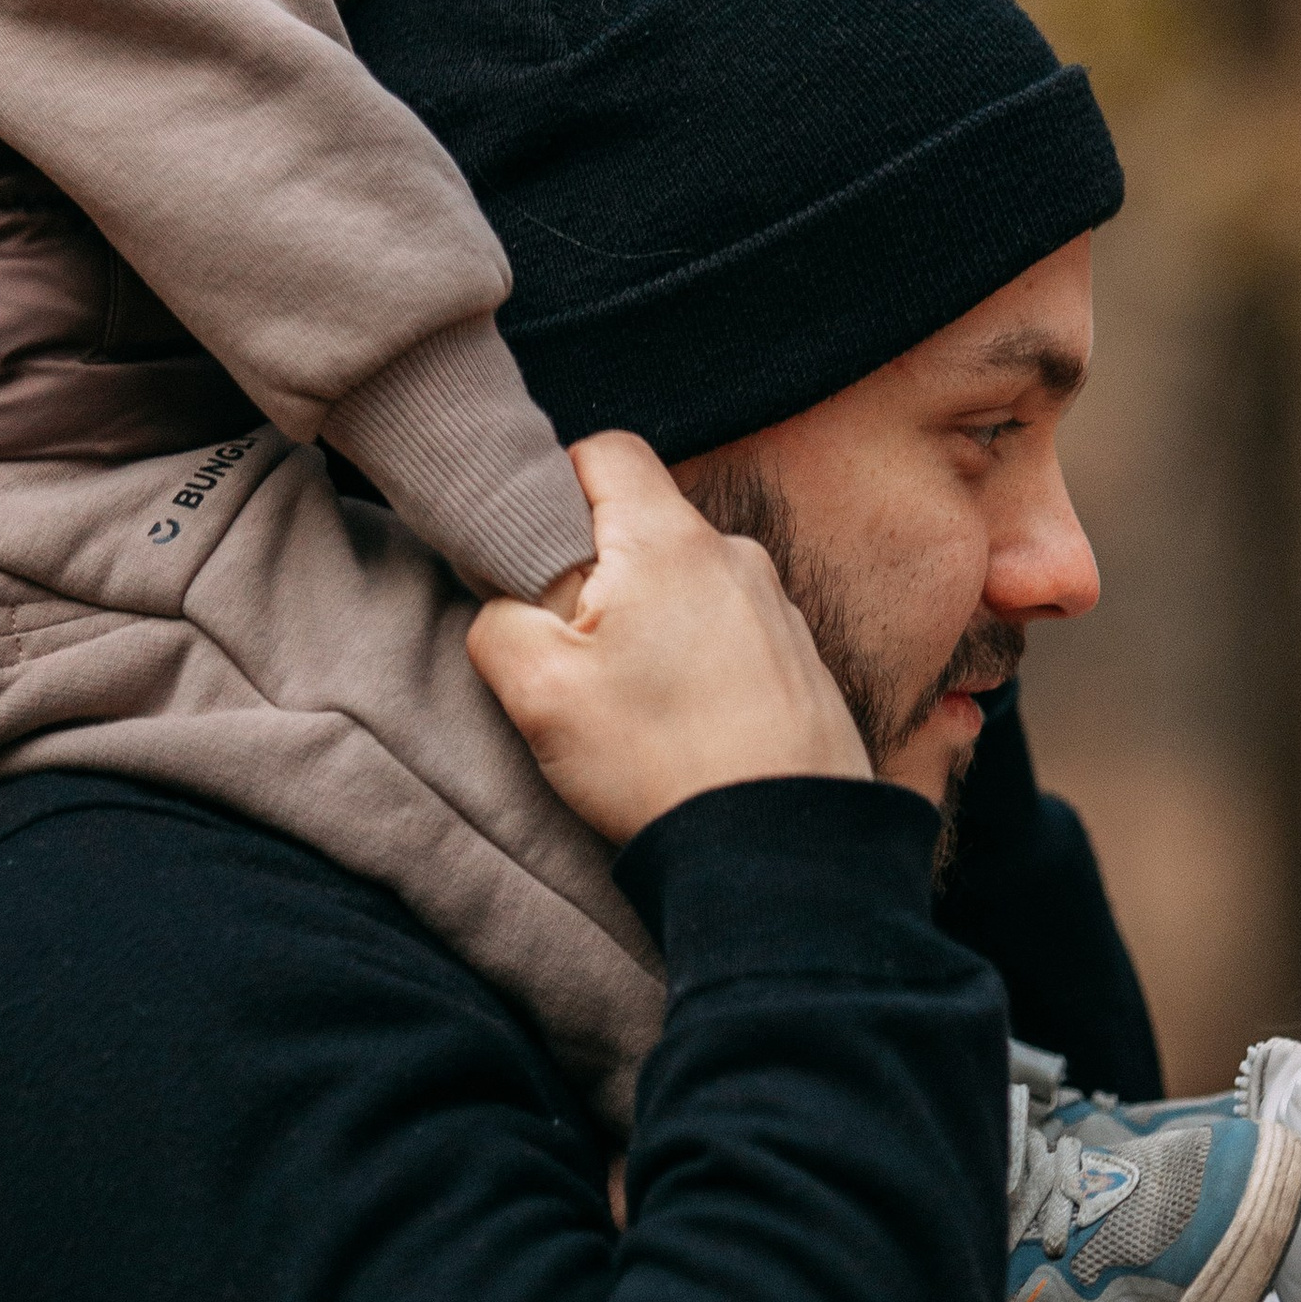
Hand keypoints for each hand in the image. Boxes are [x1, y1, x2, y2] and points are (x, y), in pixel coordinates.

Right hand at [468, 430, 869, 843]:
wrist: (778, 851)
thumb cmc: (658, 764)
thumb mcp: (539, 691)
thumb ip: (500, 619)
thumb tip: (504, 598)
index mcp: (669, 541)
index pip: (605, 451)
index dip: (552, 484)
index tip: (529, 553)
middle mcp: (735, 555)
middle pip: (644, 520)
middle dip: (597, 569)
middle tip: (572, 648)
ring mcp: (777, 607)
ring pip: (686, 580)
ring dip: (648, 619)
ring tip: (632, 701)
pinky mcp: (799, 659)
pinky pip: (729, 629)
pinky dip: (696, 658)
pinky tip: (682, 724)